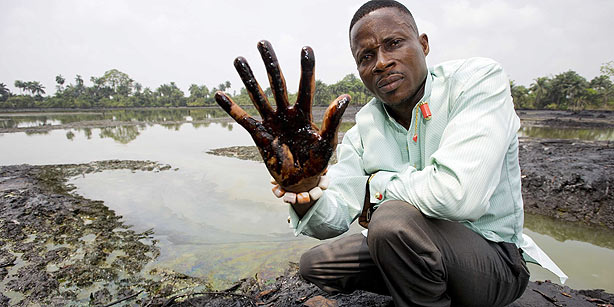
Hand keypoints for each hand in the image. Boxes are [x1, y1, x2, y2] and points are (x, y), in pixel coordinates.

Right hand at [215, 40, 350, 192]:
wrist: (301, 181)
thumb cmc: (317, 161)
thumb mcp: (327, 142)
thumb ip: (332, 120)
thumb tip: (344, 97)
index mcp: (304, 113)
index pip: (306, 86)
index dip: (306, 68)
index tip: (306, 48)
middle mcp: (286, 113)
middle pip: (277, 83)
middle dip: (270, 63)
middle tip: (262, 42)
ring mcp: (271, 122)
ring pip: (258, 95)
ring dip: (248, 78)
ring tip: (239, 59)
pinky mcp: (259, 135)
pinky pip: (243, 119)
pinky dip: (231, 108)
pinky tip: (219, 94)